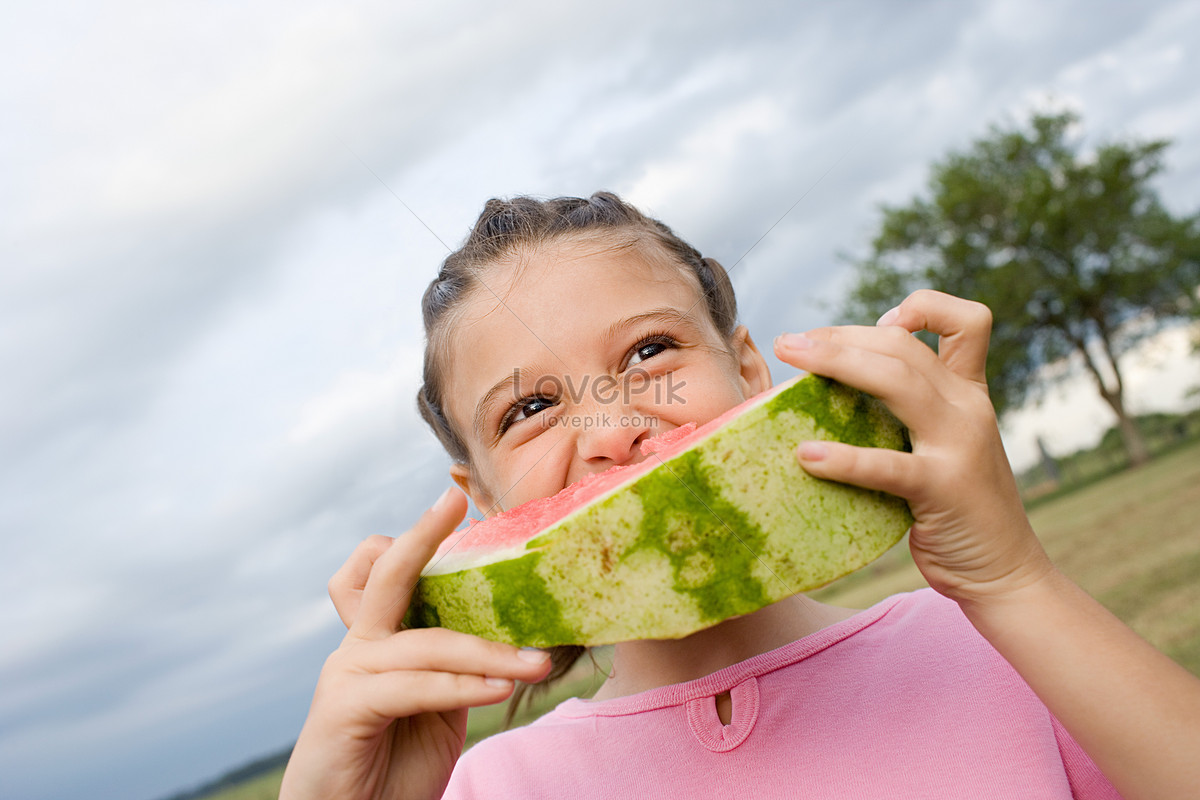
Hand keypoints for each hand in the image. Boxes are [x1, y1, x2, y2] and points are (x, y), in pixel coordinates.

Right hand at [279, 488, 552, 799]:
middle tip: (455, 499)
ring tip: (538, 663)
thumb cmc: (395, 765)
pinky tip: (500, 690)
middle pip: (385, 573)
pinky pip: (416, 686)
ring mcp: (348, 673)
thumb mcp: (438, 704)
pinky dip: (462, 686)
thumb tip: (513, 630)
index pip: (386, 570)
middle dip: (422, 533)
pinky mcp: (344, 708)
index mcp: (380, 638)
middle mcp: (359, 645)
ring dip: (489, 652)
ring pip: (427, 642)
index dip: (420, 538)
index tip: (463, 510)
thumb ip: (456, 665)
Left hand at [774, 289, 1054, 606]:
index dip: (924, 306)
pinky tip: (805, 455)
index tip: (881, 322)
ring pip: (897, 382)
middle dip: (842, 335)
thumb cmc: (956, 507)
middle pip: (903, 346)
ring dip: (838, 363)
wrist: (1004, 573)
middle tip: (791, 342)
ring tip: (789, 364)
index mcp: (968, 393)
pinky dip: (842, 458)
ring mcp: (960, 445)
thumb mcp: (944, 445)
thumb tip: (841, 386)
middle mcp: (968, 408)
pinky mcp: (943, 488)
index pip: (968, 321)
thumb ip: (912, 412)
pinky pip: (886, 465)